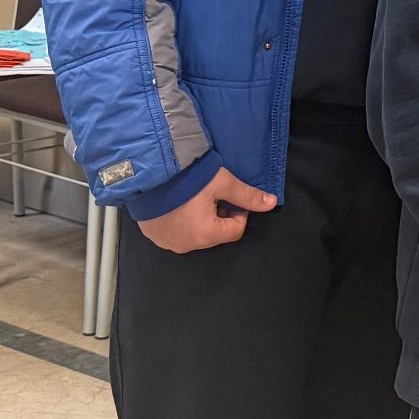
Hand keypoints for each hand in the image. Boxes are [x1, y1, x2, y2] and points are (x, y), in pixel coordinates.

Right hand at [133, 166, 276, 252]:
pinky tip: (177, 202)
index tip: (230, 196)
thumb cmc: (187, 178)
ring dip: (200, 218)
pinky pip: (175, 232)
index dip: (239, 211)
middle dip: (219, 215)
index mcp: (206, 235)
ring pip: (196, 233)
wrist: (146, 173)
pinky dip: (181, 220)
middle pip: (215, 233)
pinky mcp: (153, 235)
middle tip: (211, 193)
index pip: (236, 230)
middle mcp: (186, 245)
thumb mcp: (222, 182)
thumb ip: (247, 196)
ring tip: (193, 196)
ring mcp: (167, 243)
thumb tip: (272, 203)